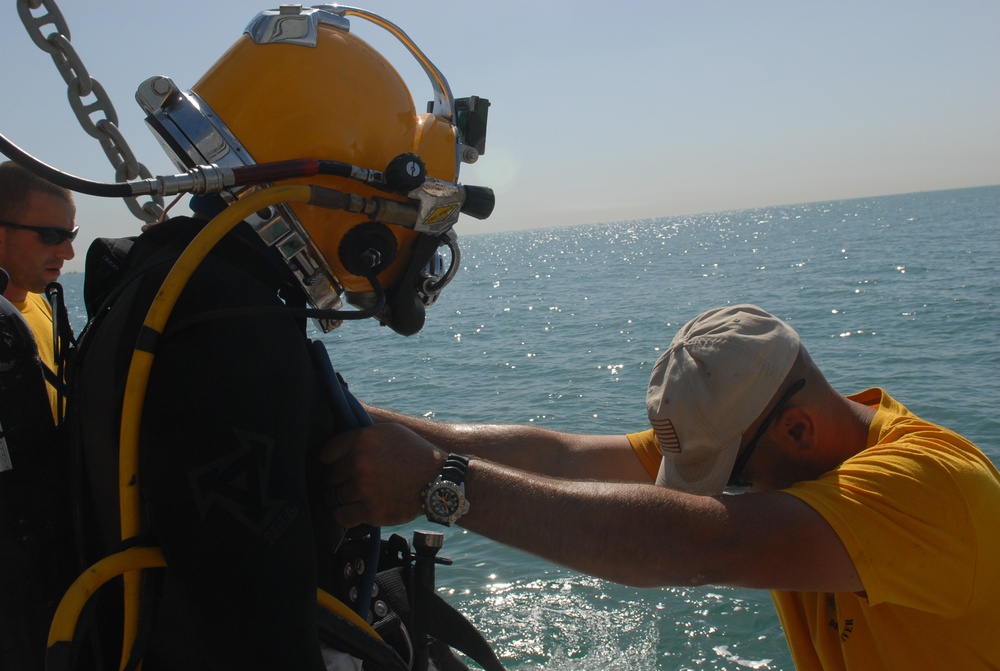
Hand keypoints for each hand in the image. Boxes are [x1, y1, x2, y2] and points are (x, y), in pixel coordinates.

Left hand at [321, 422, 446, 527]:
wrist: (438, 480)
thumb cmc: (415, 453)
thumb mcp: (390, 431)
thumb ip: (362, 434)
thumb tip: (340, 437)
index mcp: (362, 440)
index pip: (327, 453)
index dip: (331, 461)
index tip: (337, 465)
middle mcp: (359, 463)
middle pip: (329, 476)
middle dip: (337, 480)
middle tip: (350, 482)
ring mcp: (364, 488)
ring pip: (333, 497)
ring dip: (341, 498)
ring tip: (354, 496)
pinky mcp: (370, 511)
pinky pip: (341, 516)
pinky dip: (344, 515)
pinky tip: (352, 510)